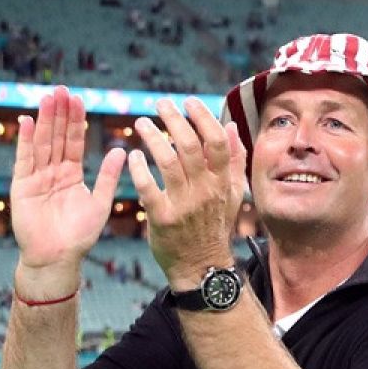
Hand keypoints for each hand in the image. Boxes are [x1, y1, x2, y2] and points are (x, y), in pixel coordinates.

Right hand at [10, 85, 124, 294]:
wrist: (57, 259)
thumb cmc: (79, 236)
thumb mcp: (99, 203)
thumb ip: (108, 177)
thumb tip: (121, 150)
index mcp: (72, 174)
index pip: (75, 141)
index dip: (76, 121)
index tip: (79, 99)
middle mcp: (53, 172)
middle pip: (57, 137)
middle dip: (59, 114)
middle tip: (62, 89)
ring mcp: (36, 178)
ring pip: (42, 144)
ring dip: (44, 121)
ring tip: (47, 98)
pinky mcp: (22, 187)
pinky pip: (24, 160)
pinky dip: (26, 141)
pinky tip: (28, 121)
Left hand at [128, 97, 247, 289]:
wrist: (202, 266)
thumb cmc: (214, 227)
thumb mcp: (233, 195)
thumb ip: (235, 160)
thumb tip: (232, 126)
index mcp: (222, 182)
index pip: (217, 141)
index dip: (202, 117)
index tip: (188, 101)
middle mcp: (205, 191)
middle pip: (190, 145)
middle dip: (173, 119)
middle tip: (160, 104)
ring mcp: (184, 205)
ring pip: (168, 161)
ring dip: (152, 137)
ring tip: (141, 123)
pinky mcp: (162, 219)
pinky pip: (147, 187)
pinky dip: (138, 168)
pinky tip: (132, 155)